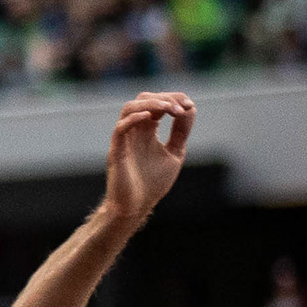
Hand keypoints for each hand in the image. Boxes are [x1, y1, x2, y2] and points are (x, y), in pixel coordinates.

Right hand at [104, 89, 191, 223]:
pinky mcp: (116, 152)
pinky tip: (151, 118)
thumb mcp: (175, 152)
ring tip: (169, 109)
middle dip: (165, 99)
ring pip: (130, 108)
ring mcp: (124, 140)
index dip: (174, 99)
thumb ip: (180, 131)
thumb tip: (190, 108)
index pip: (157, 103)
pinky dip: (134, 119)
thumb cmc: (153, 183)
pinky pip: (120, 129)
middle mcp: (134, 131)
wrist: (137, 207)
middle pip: (143, 99)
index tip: (190, 106)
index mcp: (147, 130)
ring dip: (151, 104)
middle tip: (181, 108)